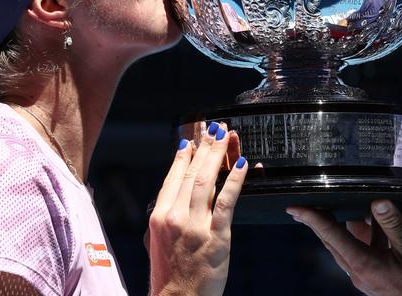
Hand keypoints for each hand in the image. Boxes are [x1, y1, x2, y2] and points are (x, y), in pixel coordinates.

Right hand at [147, 122, 247, 295]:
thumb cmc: (170, 273)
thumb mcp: (158, 240)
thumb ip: (167, 215)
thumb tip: (175, 193)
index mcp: (159, 216)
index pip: (172, 176)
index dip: (183, 155)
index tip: (191, 139)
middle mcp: (174, 217)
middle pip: (191, 172)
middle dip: (204, 146)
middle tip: (214, 127)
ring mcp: (195, 225)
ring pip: (207, 180)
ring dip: (218, 154)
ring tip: (227, 135)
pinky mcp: (216, 234)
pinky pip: (227, 200)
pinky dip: (235, 179)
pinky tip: (244, 164)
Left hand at [287, 200, 401, 295]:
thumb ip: (394, 223)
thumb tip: (378, 202)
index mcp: (363, 264)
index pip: (330, 234)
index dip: (311, 217)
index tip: (293, 206)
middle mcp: (357, 271)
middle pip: (330, 239)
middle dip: (318, 220)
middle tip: (305, 202)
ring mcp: (363, 275)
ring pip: (343, 245)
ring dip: (339, 225)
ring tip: (334, 204)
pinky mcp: (371, 276)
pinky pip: (359, 249)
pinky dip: (359, 233)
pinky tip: (372, 219)